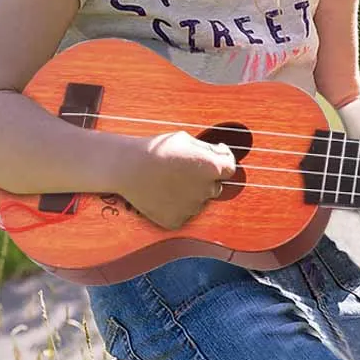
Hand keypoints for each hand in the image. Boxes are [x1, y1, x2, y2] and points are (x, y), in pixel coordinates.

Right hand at [115, 131, 237, 229]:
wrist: (128, 167)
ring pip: (199, 201)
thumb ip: (210, 150)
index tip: (214, 156)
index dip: (223, 161)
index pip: (230, 168)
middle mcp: (206, 190)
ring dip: (191, 193)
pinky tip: (164, 194)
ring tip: (170, 180)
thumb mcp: (187, 140)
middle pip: (215, 186)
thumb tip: (222, 153)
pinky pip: (184, 214)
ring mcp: (191, 207)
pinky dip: (177, 206)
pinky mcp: (176, 220)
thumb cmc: (157, 150)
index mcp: (212, 168)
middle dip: (205, 179)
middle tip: (184, 170)